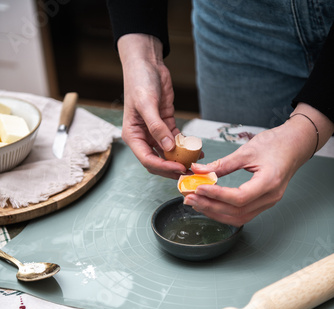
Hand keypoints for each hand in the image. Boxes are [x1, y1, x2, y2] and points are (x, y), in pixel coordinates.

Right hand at [118, 34, 187, 178]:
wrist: (146, 64)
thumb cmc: (140, 82)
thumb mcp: (147, 104)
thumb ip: (157, 127)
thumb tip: (168, 148)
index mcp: (133, 136)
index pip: (147, 159)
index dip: (163, 167)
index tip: (179, 167)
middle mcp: (144, 138)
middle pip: (158, 161)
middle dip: (173, 168)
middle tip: (189, 171)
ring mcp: (156, 133)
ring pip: (169, 154)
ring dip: (181, 159)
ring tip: (196, 163)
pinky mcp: (166, 125)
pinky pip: (177, 141)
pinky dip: (186, 147)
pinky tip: (198, 150)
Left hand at [184, 106, 333, 225]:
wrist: (295, 145)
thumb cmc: (276, 144)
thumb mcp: (247, 150)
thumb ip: (222, 163)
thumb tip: (198, 170)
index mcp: (269, 182)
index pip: (239, 198)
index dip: (217, 195)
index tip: (199, 188)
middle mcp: (270, 197)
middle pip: (236, 212)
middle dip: (210, 206)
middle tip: (190, 198)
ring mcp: (268, 203)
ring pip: (238, 218)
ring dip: (215, 212)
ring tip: (196, 202)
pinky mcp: (263, 203)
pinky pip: (242, 214)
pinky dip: (224, 212)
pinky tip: (209, 204)